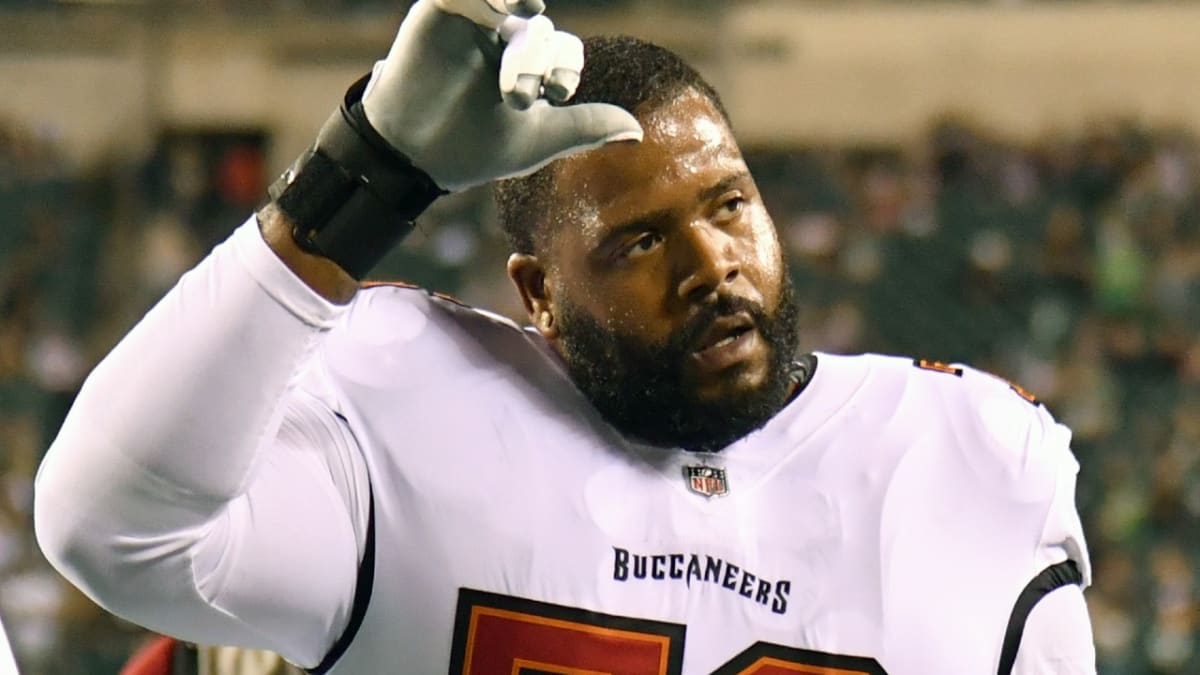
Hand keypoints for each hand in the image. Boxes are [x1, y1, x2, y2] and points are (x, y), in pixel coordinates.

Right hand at [361, 0, 642, 191]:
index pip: (564, 51)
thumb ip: (584, 128)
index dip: (566, 68)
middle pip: (541, 32)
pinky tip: (500, 2)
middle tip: (516, 100)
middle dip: (536, 62)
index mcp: (531, 66)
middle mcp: (506, 40)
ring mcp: (475, 23)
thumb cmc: (474, 148)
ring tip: (529, 8)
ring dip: (520, 7)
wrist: (414, 154)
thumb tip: (639, 132)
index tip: (557, 95)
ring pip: (511, 5)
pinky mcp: (442, 10)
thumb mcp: (536, 140)